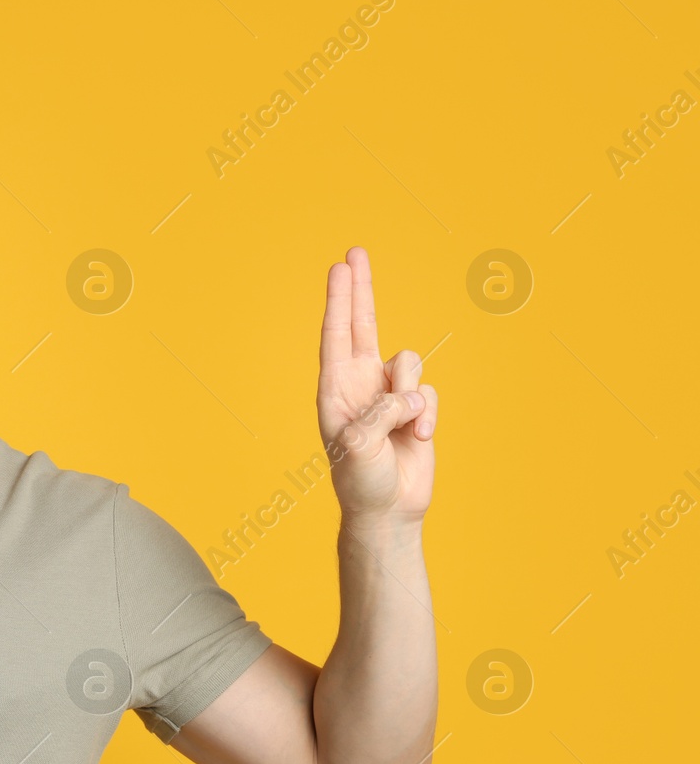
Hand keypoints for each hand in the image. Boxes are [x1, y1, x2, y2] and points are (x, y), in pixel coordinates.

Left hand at [318, 247, 437, 525]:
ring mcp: (388, 395)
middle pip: (363, 325)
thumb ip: (379, 413)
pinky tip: (417, 440)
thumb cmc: (361, 482)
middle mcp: (359, 385)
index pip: (336, 334)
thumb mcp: (359, 447)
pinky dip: (427, 415)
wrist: (388, 511)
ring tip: (403, 430)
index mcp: (335, 389)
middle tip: (355, 252)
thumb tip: (408, 394)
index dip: (339, 300)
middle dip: (360, 289)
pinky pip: (429, 392)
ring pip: (409, 363)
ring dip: (410, 396)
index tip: (339, 268)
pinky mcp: (414, 408)